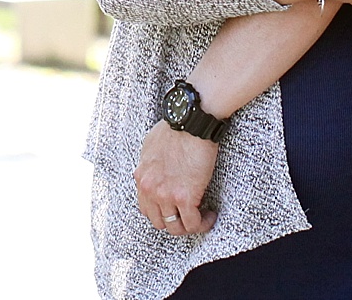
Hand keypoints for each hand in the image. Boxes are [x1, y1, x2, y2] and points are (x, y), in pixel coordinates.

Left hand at [135, 120, 217, 235]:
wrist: (190, 123)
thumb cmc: (175, 128)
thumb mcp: (150, 147)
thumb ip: (150, 165)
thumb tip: (156, 173)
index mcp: (141, 177)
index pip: (146, 208)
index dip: (162, 212)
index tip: (175, 209)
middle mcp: (149, 189)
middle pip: (159, 222)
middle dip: (175, 221)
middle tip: (189, 215)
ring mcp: (165, 195)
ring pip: (175, 228)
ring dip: (189, 226)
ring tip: (201, 217)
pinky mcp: (185, 197)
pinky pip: (192, 223)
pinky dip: (203, 223)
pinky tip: (210, 215)